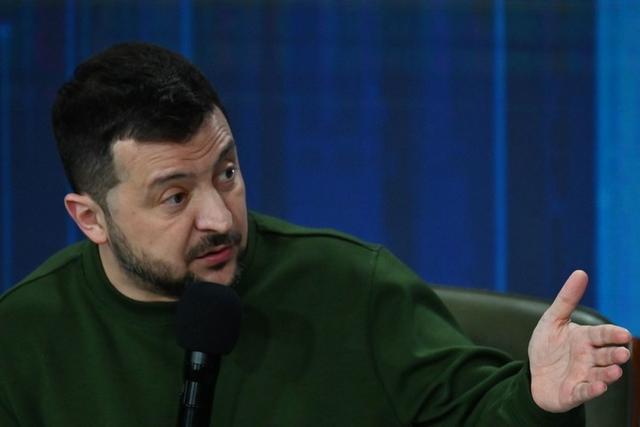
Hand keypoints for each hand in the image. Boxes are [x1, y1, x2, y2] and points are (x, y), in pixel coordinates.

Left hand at [528, 270, 630, 411]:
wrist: (534, 374)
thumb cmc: (547, 346)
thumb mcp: (552, 320)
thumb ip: (567, 299)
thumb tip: (581, 272)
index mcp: (585, 339)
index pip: (602, 335)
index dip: (612, 334)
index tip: (623, 334)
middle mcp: (589, 358)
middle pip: (606, 355)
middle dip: (615, 354)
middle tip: (623, 353)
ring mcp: (583, 376)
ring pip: (600, 374)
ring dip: (609, 373)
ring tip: (615, 371)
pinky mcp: (574, 392)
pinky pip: (585, 392)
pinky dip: (592, 390)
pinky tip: (600, 387)